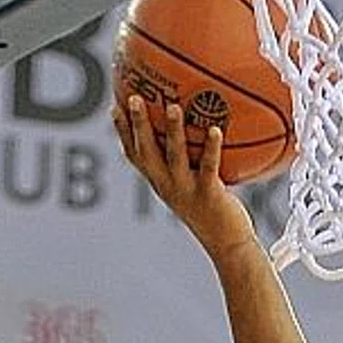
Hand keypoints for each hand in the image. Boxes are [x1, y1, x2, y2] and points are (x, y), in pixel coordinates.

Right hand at [114, 93, 252, 267]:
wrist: (228, 245)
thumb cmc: (214, 211)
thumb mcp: (195, 185)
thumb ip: (189, 161)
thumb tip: (197, 126)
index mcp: (160, 182)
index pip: (135, 156)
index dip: (123, 133)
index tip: (114, 106)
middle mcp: (168, 186)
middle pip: (147, 152)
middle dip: (138, 125)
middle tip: (134, 97)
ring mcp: (186, 191)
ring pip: (175, 157)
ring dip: (173, 131)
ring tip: (173, 106)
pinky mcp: (208, 195)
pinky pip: (208, 167)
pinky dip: (211, 148)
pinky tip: (215, 129)